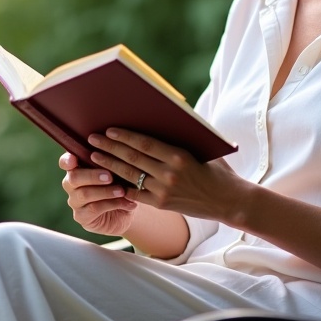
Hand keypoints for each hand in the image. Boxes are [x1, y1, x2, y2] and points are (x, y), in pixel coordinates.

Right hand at [60, 152, 137, 235]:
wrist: (127, 209)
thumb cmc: (121, 183)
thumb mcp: (118, 171)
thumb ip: (112, 162)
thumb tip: (118, 151)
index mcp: (77, 167)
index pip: (65, 162)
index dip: (67, 160)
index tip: (74, 159)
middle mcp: (71, 184)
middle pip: (73, 178)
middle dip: (92, 176)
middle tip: (110, 176)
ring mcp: (75, 201)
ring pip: (84, 194)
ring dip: (105, 191)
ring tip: (122, 191)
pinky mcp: (82, 216)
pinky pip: (94, 209)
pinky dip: (113, 204)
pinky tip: (128, 203)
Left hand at [86, 128, 245, 222]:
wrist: (228, 201)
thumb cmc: (217, 170)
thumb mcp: (203, 148)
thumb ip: (183, 136)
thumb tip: (165, 116)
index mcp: (180, 156)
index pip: (145, 144)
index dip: (124, 137)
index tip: (108, 130)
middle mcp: (169, 174)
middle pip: (132, 158)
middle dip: (109, 148)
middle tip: (91, 140)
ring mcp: (164, 191)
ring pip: (130, 175)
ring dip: (109, 165)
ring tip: (94, 156)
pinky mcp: (162, 204)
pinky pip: (135, 193)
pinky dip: (121, 185)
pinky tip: (107, 178)